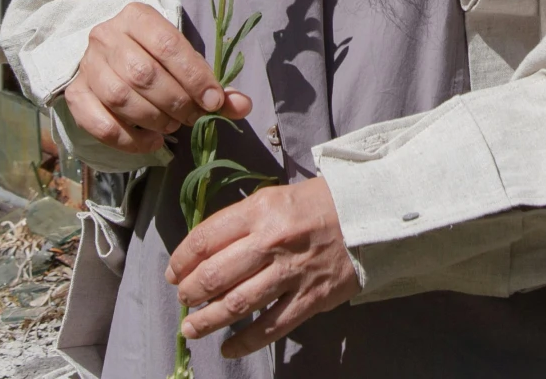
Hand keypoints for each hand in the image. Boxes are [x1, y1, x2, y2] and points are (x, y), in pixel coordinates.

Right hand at [61, 3, 250, 155]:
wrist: (107, 53)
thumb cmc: (152, 55)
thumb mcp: (182, 58)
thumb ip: (211, 82)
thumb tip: (243, 106)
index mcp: (137, 17)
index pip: (168, 46)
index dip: (195, 77)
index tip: (214, 101)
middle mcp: (107, 36)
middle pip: (143, 74)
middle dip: (176, 102)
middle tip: (193, 117)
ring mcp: (88, 65)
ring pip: (121, 98)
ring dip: (154, 119)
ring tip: (173, 126)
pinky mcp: (75, 93)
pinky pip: (99, 122)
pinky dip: (129, 139)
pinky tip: (151, 141)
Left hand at [168, 177, 360, 356]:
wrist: (372, 215)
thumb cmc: (321, 203)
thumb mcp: (276, 197)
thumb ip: (243, 221)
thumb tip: (207, 250)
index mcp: (260, 211)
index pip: (206, 239)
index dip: (182, 259)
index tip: (174, 272)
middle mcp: (271, 242)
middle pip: (215, 275)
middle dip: (190, 293)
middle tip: (183, 300)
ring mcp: (291, 273)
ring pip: (237, 304)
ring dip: (208, 320)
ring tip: (192, 329)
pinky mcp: (310, 298)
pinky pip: (270, 326)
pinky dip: (245, 341)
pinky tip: (228, 348)